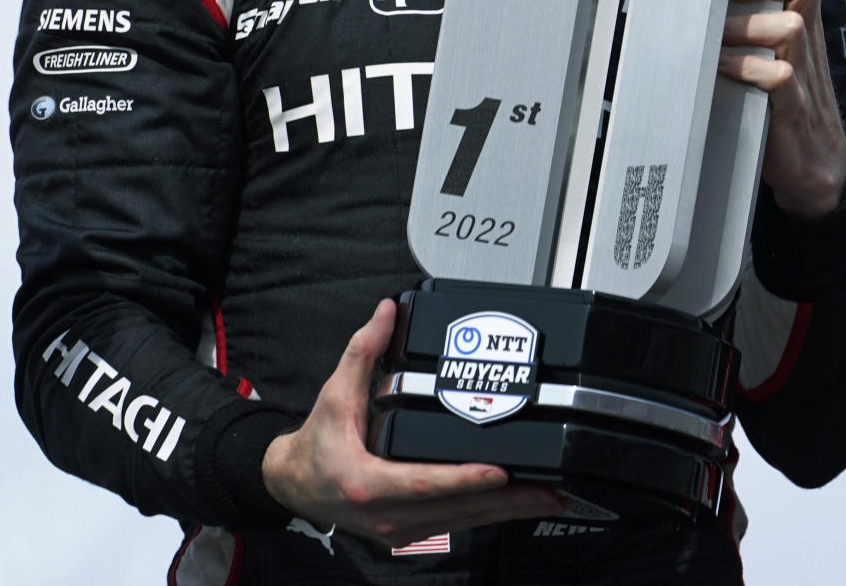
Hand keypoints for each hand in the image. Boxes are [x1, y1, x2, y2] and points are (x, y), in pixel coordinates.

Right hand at [262, 299, 562, 547]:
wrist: (296, 484)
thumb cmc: (315, 446)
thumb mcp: (335, 393)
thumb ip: (364, 350)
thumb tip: (387, 313)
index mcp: (368, 483)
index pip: (424, 483)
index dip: (464, 477)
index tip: (499, 471)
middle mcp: (388, 514)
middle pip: (457, 510)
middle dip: (508, 499)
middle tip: (550, 488)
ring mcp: (401, 529)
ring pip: (464, 522)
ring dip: (508, 511)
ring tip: (548, 496)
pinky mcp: (410, 532)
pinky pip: (457, 524)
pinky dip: (490, 514)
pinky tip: (516, 503)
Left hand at [718, 0, 845, 217]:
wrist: (812, 167)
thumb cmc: (780, 103)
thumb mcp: (772, 52)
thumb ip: (751, 19)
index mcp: (801, 23)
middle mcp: (804, 41)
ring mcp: (801, 72)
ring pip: (788, 27)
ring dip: (744, 28)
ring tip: (714, 39)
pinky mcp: (790, 106)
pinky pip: (776, 76)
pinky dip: (744, 68)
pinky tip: (719, 70)